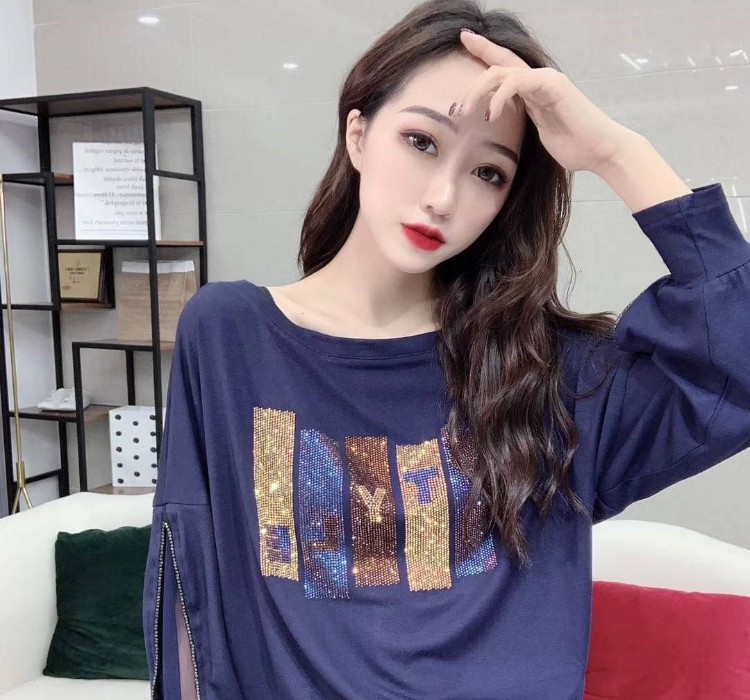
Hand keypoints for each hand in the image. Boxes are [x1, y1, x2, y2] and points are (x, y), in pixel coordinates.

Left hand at [454, 31, 637, 173]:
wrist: (600, 151)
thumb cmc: (573, 148)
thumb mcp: (537, 136)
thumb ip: (520, 127)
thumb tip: (499, 135)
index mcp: (533, 91)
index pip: (504, 66)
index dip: (484, 50)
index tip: (464, 40)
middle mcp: (538, 80)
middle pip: (497, 66)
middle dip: (471, 82)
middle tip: (455, 107)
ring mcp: (545, 80)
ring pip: (501, 72)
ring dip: (477, 91)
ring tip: (464, 112)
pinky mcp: (552, 85)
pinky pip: (516, 82)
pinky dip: (499, 97)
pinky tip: (491, 116)